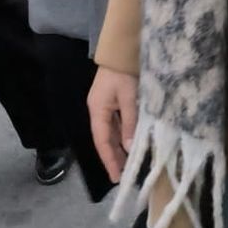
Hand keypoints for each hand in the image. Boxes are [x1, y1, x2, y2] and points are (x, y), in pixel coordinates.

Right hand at [89, 68, 139, 184]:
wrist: (122, 48)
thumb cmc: (124, 73)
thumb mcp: (129, 98)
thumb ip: (129, 124)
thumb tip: (129, 149)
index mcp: (97, 110)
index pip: (102, 141)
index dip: (109, 160)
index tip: (116, 178)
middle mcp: (98, 110)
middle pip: (105, 138)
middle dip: (114, 157)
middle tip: (124, 176)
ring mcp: (104, 105)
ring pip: (111, 132)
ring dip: (119, 147)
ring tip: (128, 164)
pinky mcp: (112, 100)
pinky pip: (116, 123)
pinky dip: (122, 135)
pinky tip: (130, 143)